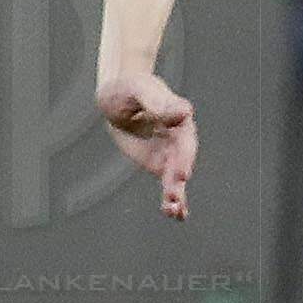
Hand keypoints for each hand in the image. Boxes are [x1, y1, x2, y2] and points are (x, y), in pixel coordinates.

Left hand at [99, 66, 196, 219]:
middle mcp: (179, 138)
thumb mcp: (138, 90)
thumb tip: (184, 112)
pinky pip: (168, 182)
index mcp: (178, 119)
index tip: (182, 172)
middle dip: (178, 180)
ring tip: (174, 212)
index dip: (184, 157)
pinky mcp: (158, 163)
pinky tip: (176, 214)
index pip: (184, 140)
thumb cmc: (129, 88)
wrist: (117, 95)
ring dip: (176, 195)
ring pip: (176, 177)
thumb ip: (158, 102)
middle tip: (174, 195)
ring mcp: (169, 152)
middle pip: (181, 162)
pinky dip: (172, 198)